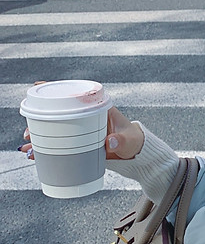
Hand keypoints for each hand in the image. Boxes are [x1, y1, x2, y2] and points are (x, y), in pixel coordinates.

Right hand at [19, 85, 143, 161]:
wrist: (137, 155)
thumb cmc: (135, 141)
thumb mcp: (130, 140)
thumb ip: (122, 140)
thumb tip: (110, 142)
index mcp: (98, 108)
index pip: (75, 94)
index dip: (56, 90)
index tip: (38, 87)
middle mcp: (86, 117)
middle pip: (59, 114)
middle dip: (41, 121)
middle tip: (29, 132)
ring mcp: (82, 131)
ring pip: (56, 130)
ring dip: (40, 137)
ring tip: (28, 146)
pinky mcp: (80, 144)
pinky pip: (60, 145)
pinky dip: (47, 150)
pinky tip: (35, 156)